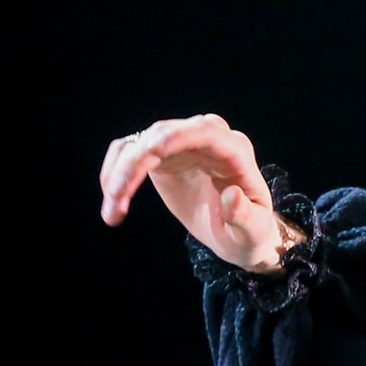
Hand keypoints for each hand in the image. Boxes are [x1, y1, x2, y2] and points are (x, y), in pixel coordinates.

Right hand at [99, 114, 291, 272]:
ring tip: (112, 211)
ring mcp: (184, 145)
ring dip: (120, 171)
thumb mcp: (252, 231)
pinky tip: (113, 203)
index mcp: (236, 153)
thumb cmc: (250, 231)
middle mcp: (210, 141)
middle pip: (166, 133)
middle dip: (136, 160)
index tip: (151, 150)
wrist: (237, 234)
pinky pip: (132, 152)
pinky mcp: (164, 156)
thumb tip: (232, 196)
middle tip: (116, 196)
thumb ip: (245, 216)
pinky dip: (116, 172)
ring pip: (142, 141)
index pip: (207, 132)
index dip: (178, 136)